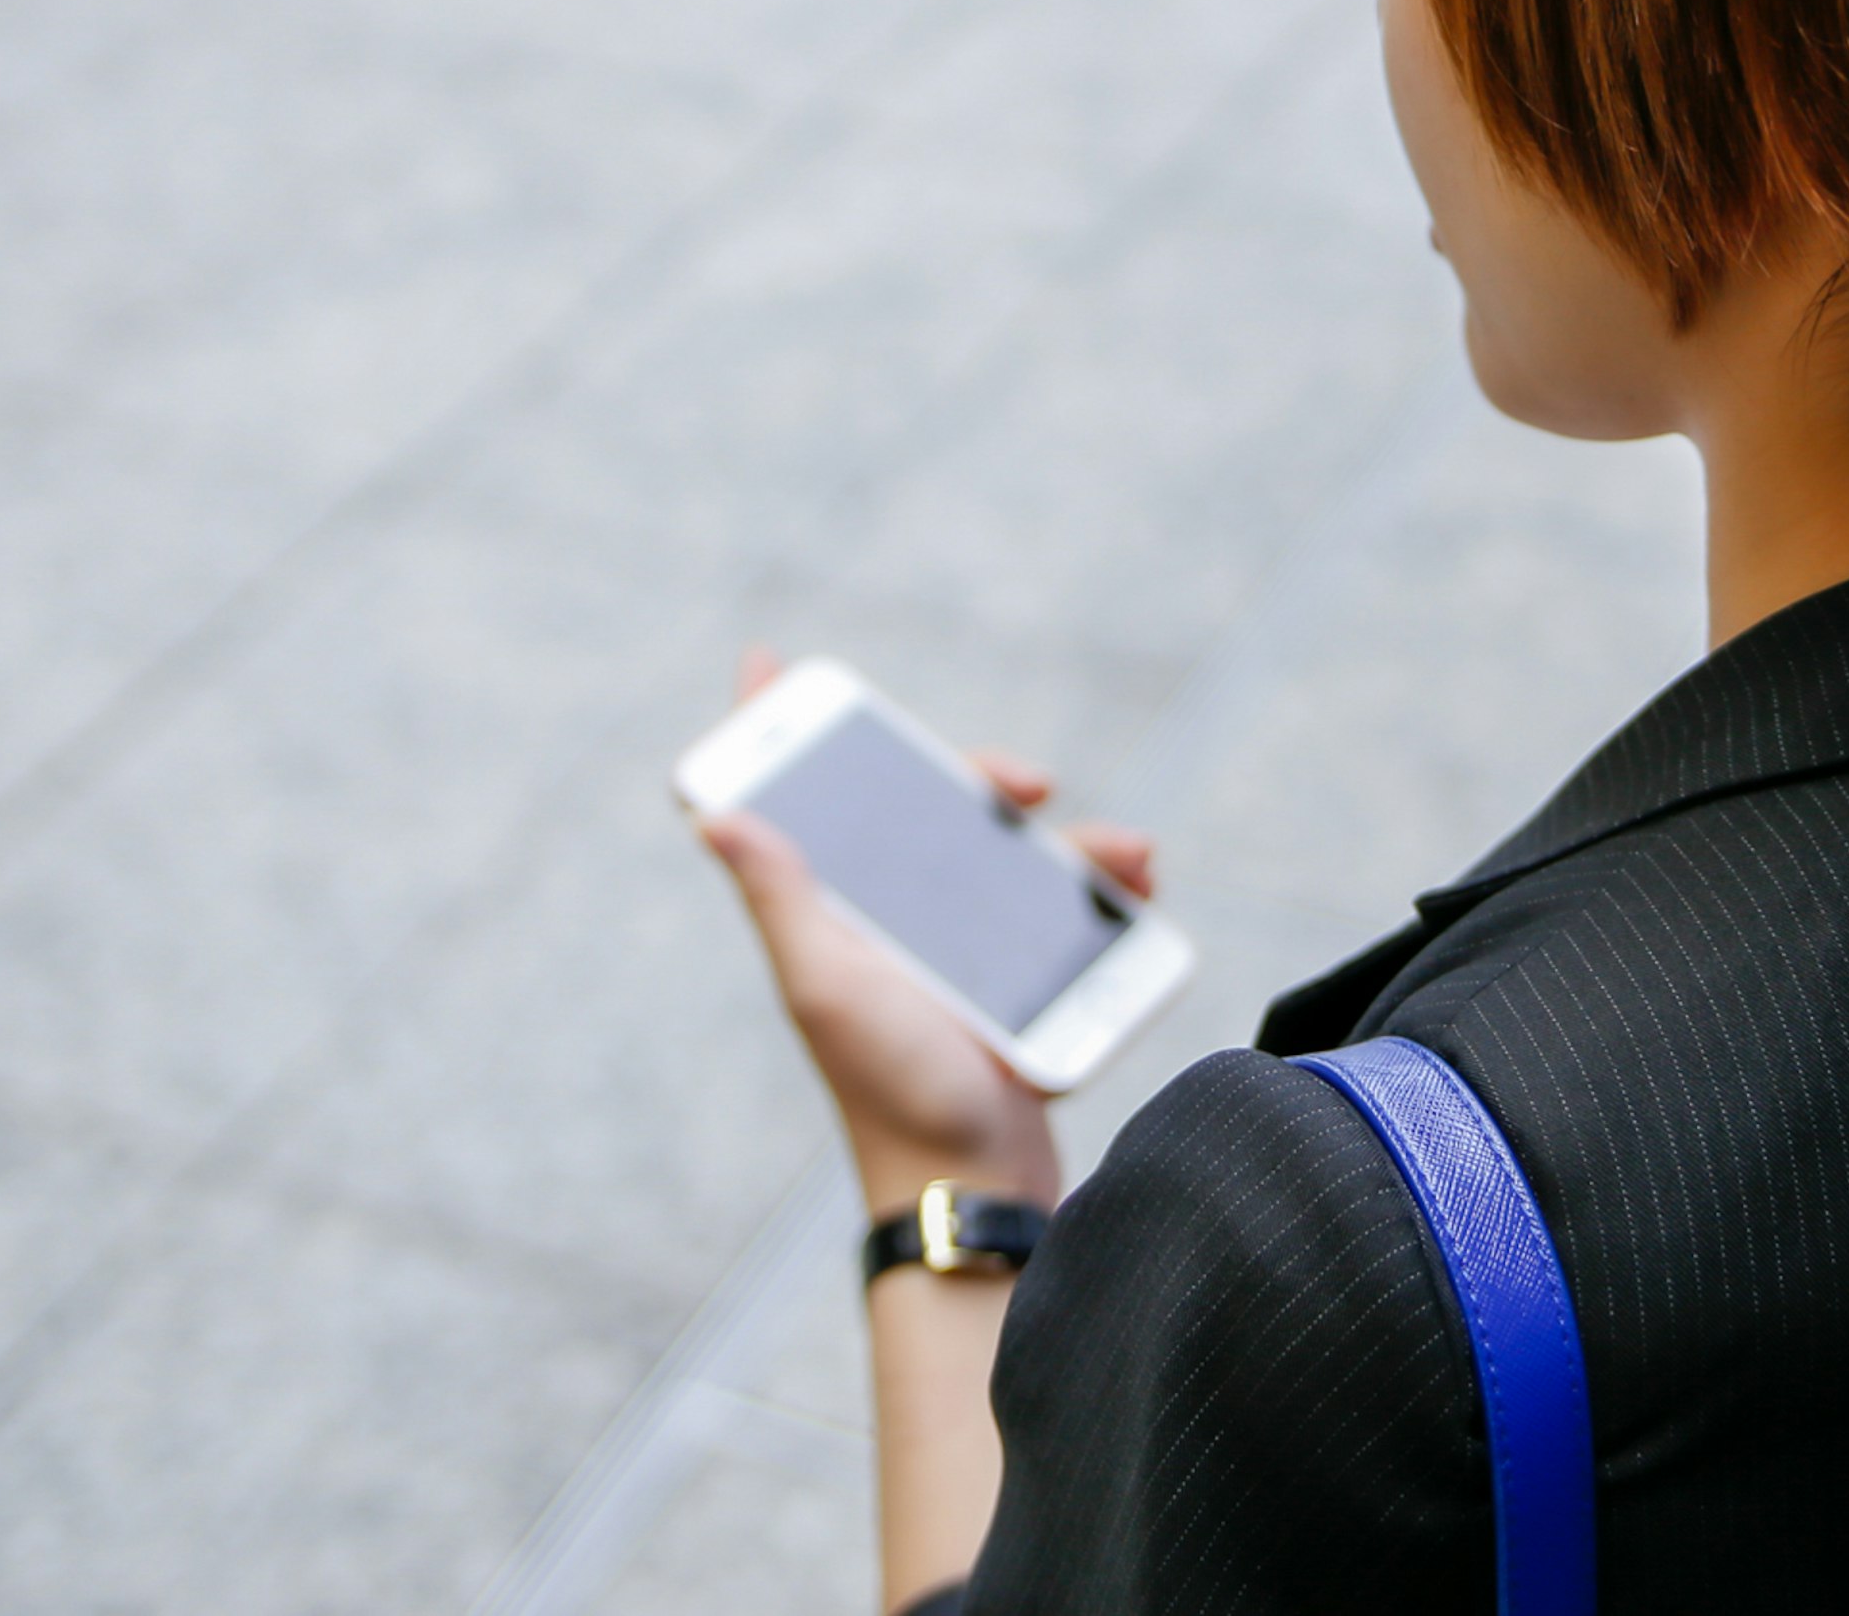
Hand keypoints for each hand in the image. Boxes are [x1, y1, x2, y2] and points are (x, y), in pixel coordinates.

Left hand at [694, 650, 1158, 1213]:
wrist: (974, 1187)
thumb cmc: (890, 1091)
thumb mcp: (828, 984)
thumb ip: (781, 896)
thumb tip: (711, 813)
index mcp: (834, 917)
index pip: (790, 809)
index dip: (773, 734)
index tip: (768, 662)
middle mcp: (887, 929)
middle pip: (923, 816)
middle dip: (978, 780)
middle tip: (1026, 780)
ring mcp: (953, 960)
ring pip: (1006, 863)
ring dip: (1069, 846)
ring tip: (1128, 854)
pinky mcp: (1013, 991)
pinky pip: (1059, 920)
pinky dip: (1100, 897)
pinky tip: (1137, 895)